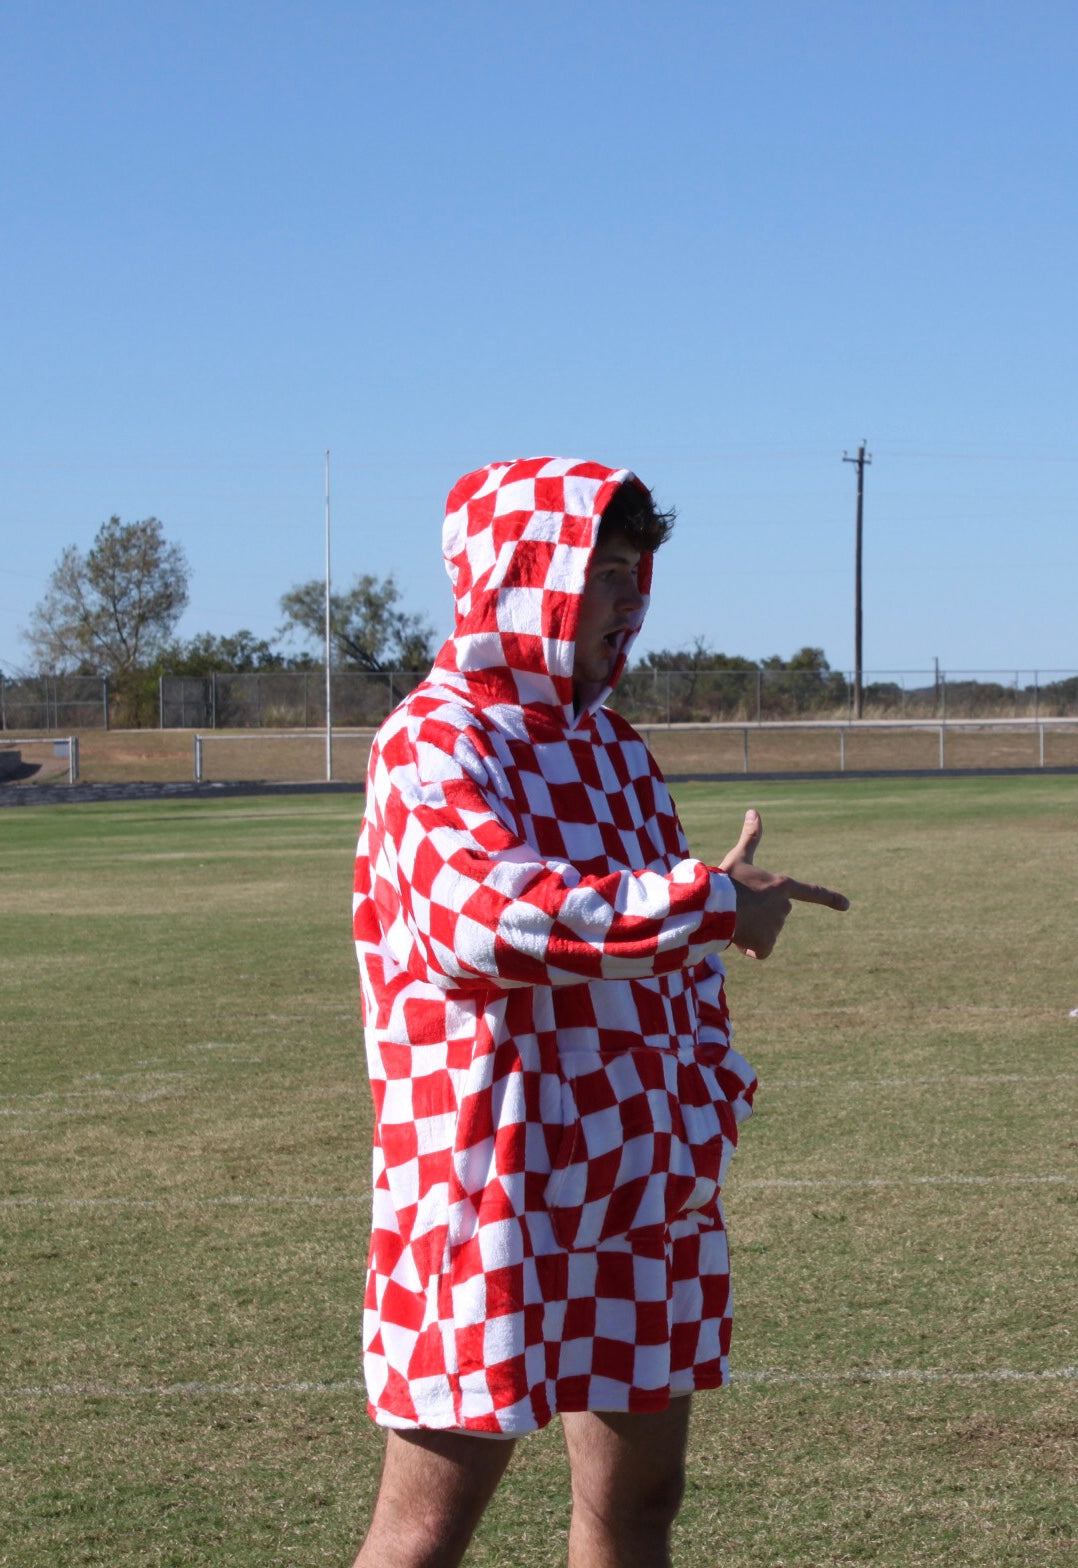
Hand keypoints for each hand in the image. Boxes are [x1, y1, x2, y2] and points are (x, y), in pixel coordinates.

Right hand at [719, 808, 849, 958]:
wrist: (714, 904)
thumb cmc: (727, 880)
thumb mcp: (738, 857)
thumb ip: (750, 837)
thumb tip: (754, 811)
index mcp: (781, 885)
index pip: (812, 892)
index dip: (830, 898)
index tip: (847, 905)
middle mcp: (784, 906)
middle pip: (776, 914)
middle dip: (761, 915)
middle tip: (740, 908)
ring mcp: (777, 926)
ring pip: (765, 933)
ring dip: (752, 930)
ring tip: (735, 919)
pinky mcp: (767, 943)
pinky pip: (761, 950)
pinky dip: (750, 948)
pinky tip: (737, 936)